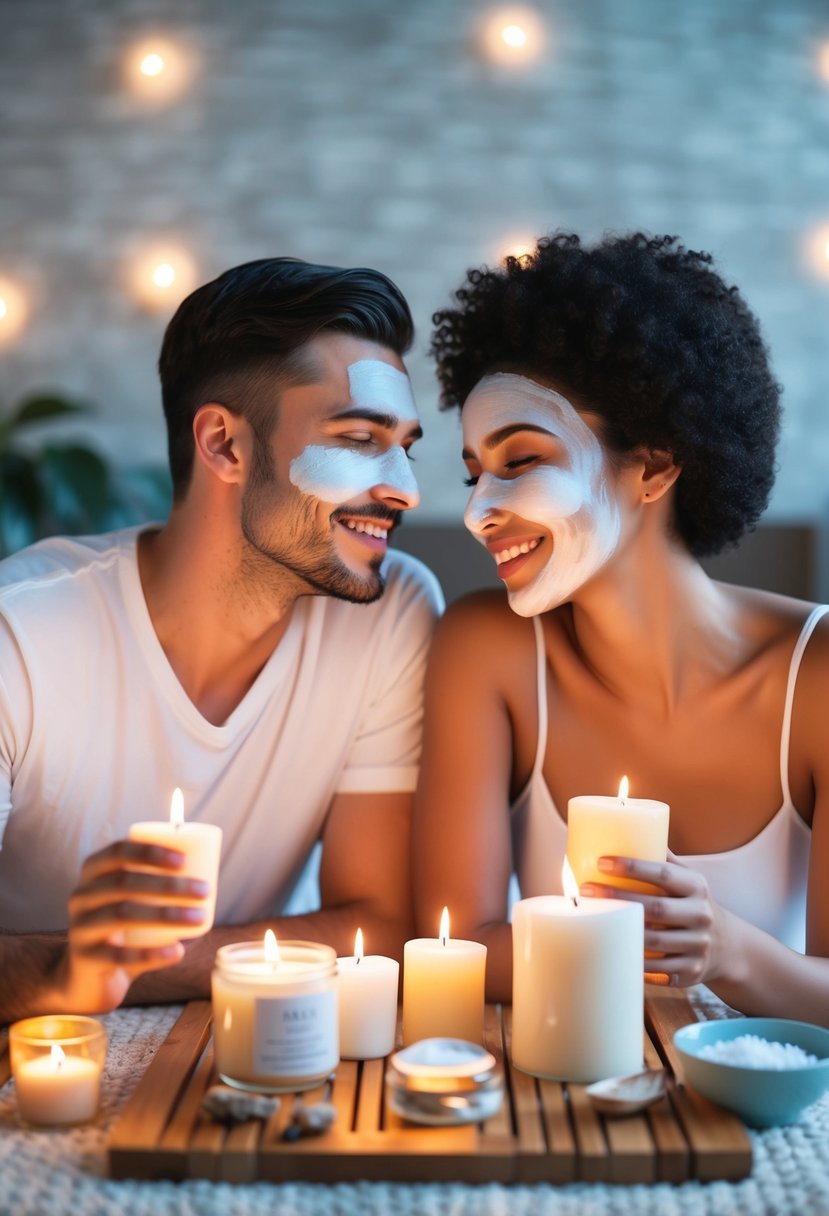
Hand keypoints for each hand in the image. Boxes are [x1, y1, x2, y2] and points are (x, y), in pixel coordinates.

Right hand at [58, 840, 209, 1012]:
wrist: (88, 980)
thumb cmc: (122, 932)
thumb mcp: (133, 902)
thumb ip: (157, 888)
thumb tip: (205, 879)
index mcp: (93, 873)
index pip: (118, 851)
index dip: (150, 852)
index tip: (184, 860)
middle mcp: (81, 896)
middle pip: (124, 882)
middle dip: (168, 884)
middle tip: (203, 890)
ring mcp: (79, 928)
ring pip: (122, 914)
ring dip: (167, 915)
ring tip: (199, 918)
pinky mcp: (84, 960)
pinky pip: (120, 955)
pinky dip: (152, 953)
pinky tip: (177, 952)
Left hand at [580, 854, 727, 988]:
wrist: (728, 946)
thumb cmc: (693, 903)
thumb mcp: (688, 879)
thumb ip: (664, 859)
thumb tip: (630, 826)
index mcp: (697, 887)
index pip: (663, 873)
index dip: (632, 867)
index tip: (601, 862)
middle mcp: (700, 915)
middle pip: (655, 908)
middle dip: (618, 898)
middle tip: (586, 890)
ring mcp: (698, 946)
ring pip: (655, 943)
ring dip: (623, 934)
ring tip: (592, 922)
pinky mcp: (692, 972)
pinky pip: (659, 971)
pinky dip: (636, 964)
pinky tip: (614, 954)